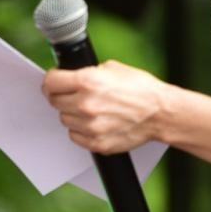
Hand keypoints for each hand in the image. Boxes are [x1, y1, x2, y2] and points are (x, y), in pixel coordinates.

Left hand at [42, 61, 167, 152]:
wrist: (160, 113)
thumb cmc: (140, 88)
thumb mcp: (112, 68)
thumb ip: (87, 72)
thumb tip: (70, 77)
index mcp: (88, 81)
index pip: (50, 83)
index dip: (51, 81)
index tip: (54, 82)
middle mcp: (85, 104)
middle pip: (54, 102)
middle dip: (61, 96)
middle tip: (73, 95)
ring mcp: (90, 126)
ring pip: (64, 120)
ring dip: (72, 114)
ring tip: (90, 109)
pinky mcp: (96, 143)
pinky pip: (75, 136)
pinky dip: (81, 130)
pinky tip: (95, 122)